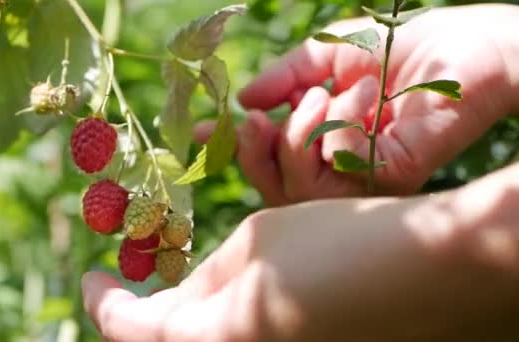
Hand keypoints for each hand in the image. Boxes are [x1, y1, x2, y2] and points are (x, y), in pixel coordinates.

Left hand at [82, 163, 518, 340]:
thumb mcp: (256, 244)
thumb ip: (205, 281)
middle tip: (133, 279)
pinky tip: (231, 298)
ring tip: (180, 282)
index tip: (91, 275)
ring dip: (183, 320)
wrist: (431, 270)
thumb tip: (177, 301)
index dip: (104, 300)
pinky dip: (223, 325)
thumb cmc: (336, 244)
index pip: (129, 330)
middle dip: (140, 316)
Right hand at [197, 4, 518, 205]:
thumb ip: (284, 78)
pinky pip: (337, 169)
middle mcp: (338, 170)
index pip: (268, 161)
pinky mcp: (388, 180)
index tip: (200, 130)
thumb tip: (242, 100)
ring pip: (298, 188)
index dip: (230, 148)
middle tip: (255, 117)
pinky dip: (340, 127)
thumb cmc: (399, 48)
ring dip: (301, 132)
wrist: (465, 46)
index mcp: (321, 143)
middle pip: (274, 189)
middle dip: (255, 151)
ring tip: (330, 94)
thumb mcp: (326, 54)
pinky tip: (367, 102)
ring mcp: (362, 182)